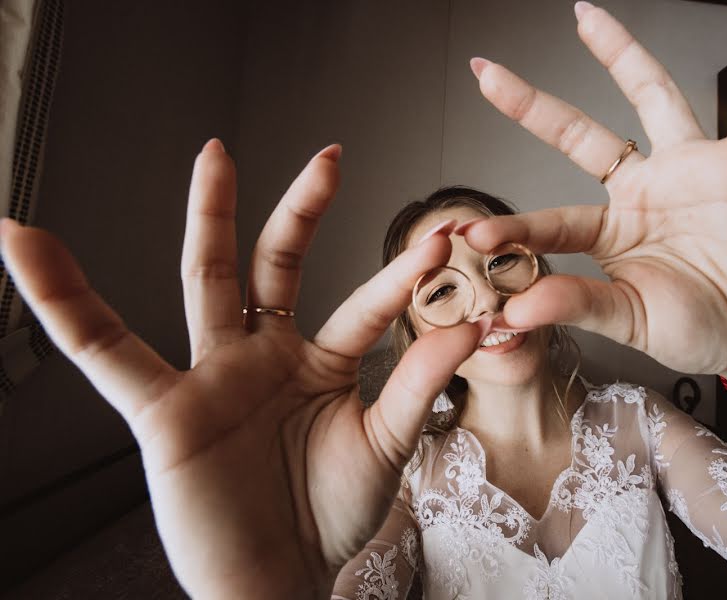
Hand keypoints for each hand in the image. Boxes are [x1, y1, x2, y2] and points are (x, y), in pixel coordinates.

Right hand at [0, 141, 483, 597]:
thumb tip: (468, 326)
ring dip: (207, 217)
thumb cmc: (329, 515)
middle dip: (303, 211)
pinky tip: (24, 244)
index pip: (361, 304)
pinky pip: (103, 350)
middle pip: (277, 265)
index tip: (439, 240)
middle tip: (331, 157)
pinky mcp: (161, 410)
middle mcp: (262, 357)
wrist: (278, 583)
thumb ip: (416, 383)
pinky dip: (61, 300)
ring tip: (213, 157)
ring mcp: (211, 376)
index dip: (397, 276)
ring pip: (206, 280)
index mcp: (316, 365)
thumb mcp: (384, 443)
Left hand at [463, 0, 726, 399]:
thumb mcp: (637, 321)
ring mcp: (699, 166)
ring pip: (653, 94)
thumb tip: (517, 308)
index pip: (555, 218)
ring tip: (585, 15)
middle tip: (487, 74)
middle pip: (582, 133)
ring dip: (621, 51)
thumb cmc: (714, 334)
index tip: (477, 235)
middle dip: (533, 104)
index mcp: (618, 232)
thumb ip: (581, 305)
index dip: (516, 227)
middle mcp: (652, 189)